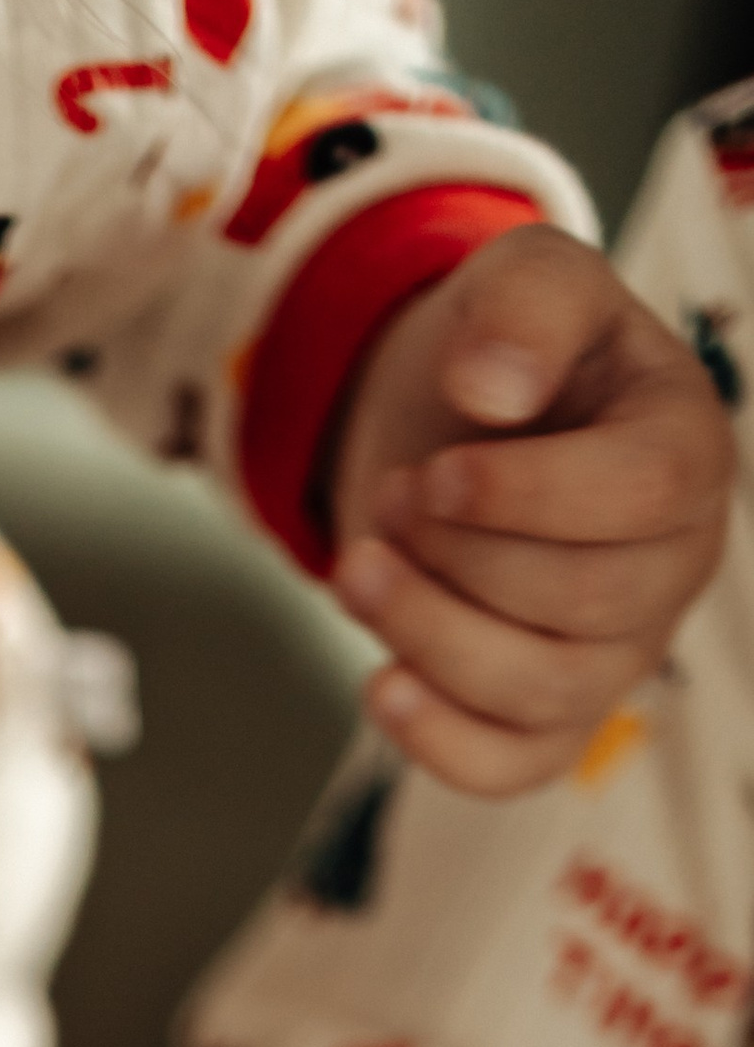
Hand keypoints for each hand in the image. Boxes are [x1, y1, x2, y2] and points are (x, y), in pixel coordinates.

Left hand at [331, 226, 730, 795]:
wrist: (449, 425)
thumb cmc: (507, 354)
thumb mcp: (524, 278)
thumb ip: (526, 304)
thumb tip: (492, 388)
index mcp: (687, 450)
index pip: (645, 494)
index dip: (527, 495)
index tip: (435, 474)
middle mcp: (671, 565)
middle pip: (581, 602)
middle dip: (458, 557)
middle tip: (393, 498)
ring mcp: (616, 654)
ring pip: (537, 689)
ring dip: (424, 631)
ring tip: (359, 566)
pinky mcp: (550, 719)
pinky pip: (510, 769)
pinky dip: (436, 740)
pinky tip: (379, 683)